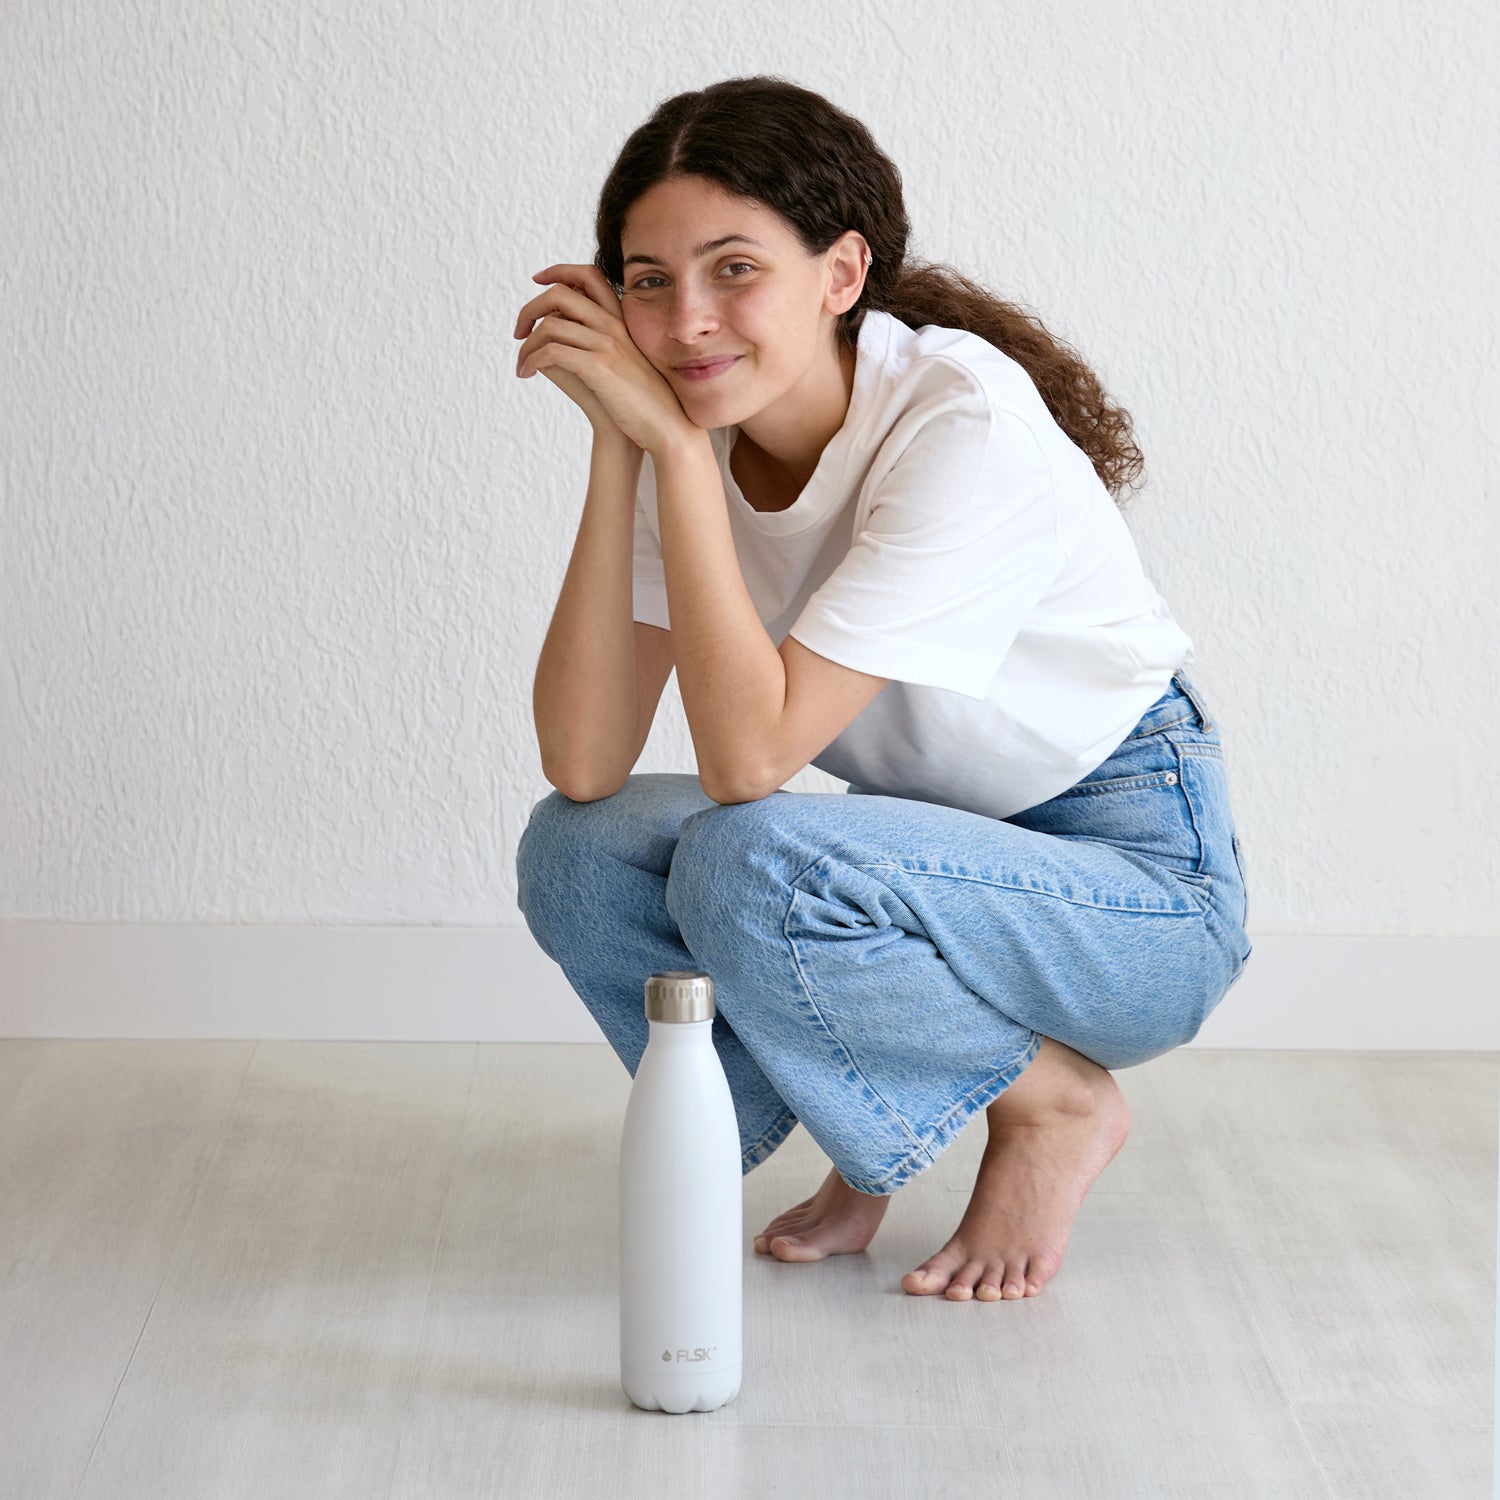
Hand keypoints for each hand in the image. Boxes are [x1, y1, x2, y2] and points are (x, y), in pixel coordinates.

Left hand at [513, 264, 699, 457]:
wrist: (666, 426)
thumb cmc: (642, 401)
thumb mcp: (620, 364)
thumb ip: (592, 343)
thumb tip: (553, 337)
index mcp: (621, 320)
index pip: (587, 275)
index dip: (558, 271)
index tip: (537, 282)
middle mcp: (613, 326)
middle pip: (559, 294)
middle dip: (529, 309)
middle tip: (518, 332)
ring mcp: (607, 345)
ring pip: (550, 325)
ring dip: (526, 344)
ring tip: (522, 364)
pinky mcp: (599, 368)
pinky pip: (551, 352)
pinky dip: (531, 361)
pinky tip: (527, 374)